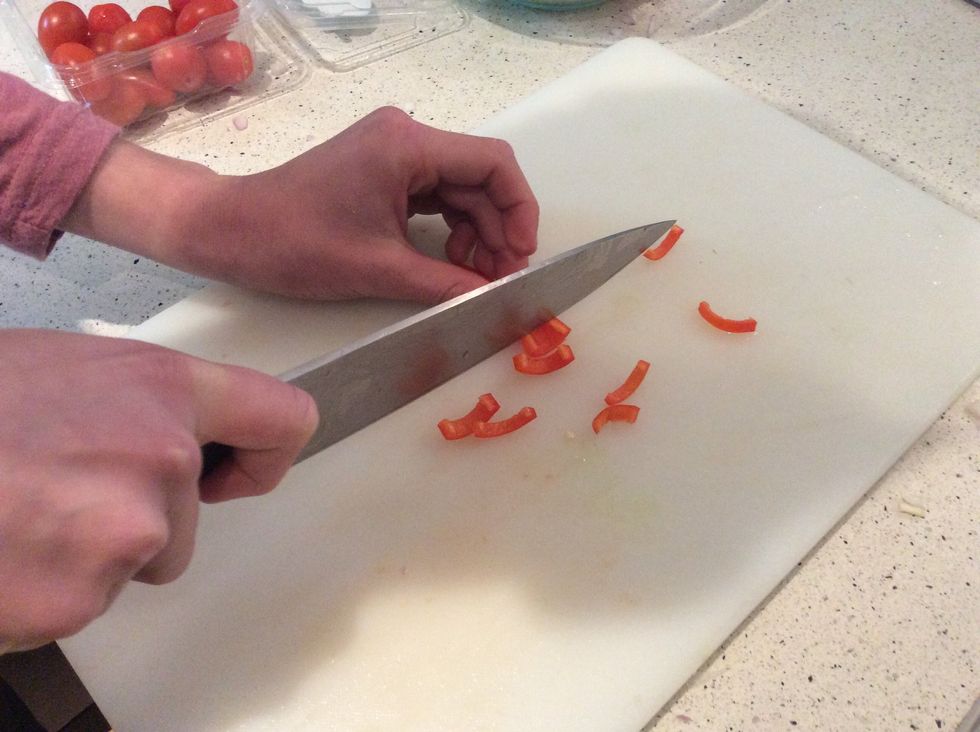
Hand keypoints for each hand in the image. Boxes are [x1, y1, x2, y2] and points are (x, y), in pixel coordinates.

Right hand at [0, 329, 316, 650]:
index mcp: (161, 388)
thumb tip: (174, 433)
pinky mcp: (77, 599)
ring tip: (16, 512)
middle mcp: (161, 456)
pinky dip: (45, 589)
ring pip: (136, 564)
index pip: (281, 419)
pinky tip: (4, 550)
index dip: (264, 456)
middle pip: (187, 520)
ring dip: (86, 554)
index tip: (236, 475)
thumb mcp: (66, 369)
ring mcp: (125, 532)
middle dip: (133, 518)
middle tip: (51, 489)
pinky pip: (82, 603)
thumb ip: (138, 404)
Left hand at [64, 107, 538, 303]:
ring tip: (475, 278)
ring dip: (476, 233)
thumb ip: (444, 284)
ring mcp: (393, 152)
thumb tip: (492, 300)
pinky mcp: (382, 171)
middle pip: (480, 178)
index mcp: (407, 145)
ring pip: (460, 189)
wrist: (231, 231)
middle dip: (497, 230)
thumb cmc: (293, 243)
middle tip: (500, 280)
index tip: (520, 256)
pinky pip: (435, 196)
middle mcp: (405, 137)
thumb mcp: (378, 269)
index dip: (519, 210)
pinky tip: (453, 263)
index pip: (493, 164)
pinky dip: (451, 229)